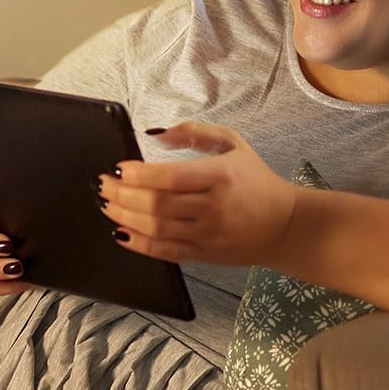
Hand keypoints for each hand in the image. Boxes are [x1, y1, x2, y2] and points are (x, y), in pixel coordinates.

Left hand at [97, 122, 297, 267]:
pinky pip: (167, 252)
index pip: (172, 177)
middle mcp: (213, 207)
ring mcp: (209, 235)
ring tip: (106, 206)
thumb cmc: (256, 180)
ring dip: (125, 217)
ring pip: (158, 229)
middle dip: (123, 195)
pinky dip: (140, 245)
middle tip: (102, 186)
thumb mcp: (233, 143)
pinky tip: (121, 233)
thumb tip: (156, 133)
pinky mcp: (206, 256)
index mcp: (221, 176)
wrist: (286, 226)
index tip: (118, 168)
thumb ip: (196, 133)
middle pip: (158, 204)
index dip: (139, 175)